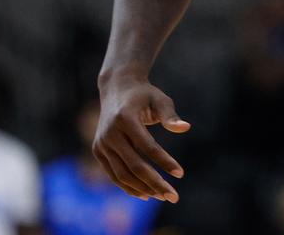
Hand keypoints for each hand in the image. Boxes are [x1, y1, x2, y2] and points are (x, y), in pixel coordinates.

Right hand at [93, 75, 189, 201]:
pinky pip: (113, 174)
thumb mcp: (160, 99)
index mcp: (125, 118)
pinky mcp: (98, 150)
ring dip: (143, 188)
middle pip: (134, 166)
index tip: (181, 173)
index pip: (147, 147)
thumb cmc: (144, 94)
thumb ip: (170, 115)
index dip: (164, 162)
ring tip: (162, 196)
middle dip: (155, 183)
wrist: (116, 88)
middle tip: (173, 196)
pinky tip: (145, 194)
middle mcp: (110, 133)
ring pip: (122, 174)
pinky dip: (128, 186)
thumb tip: (185, 128)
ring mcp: (101, 143)